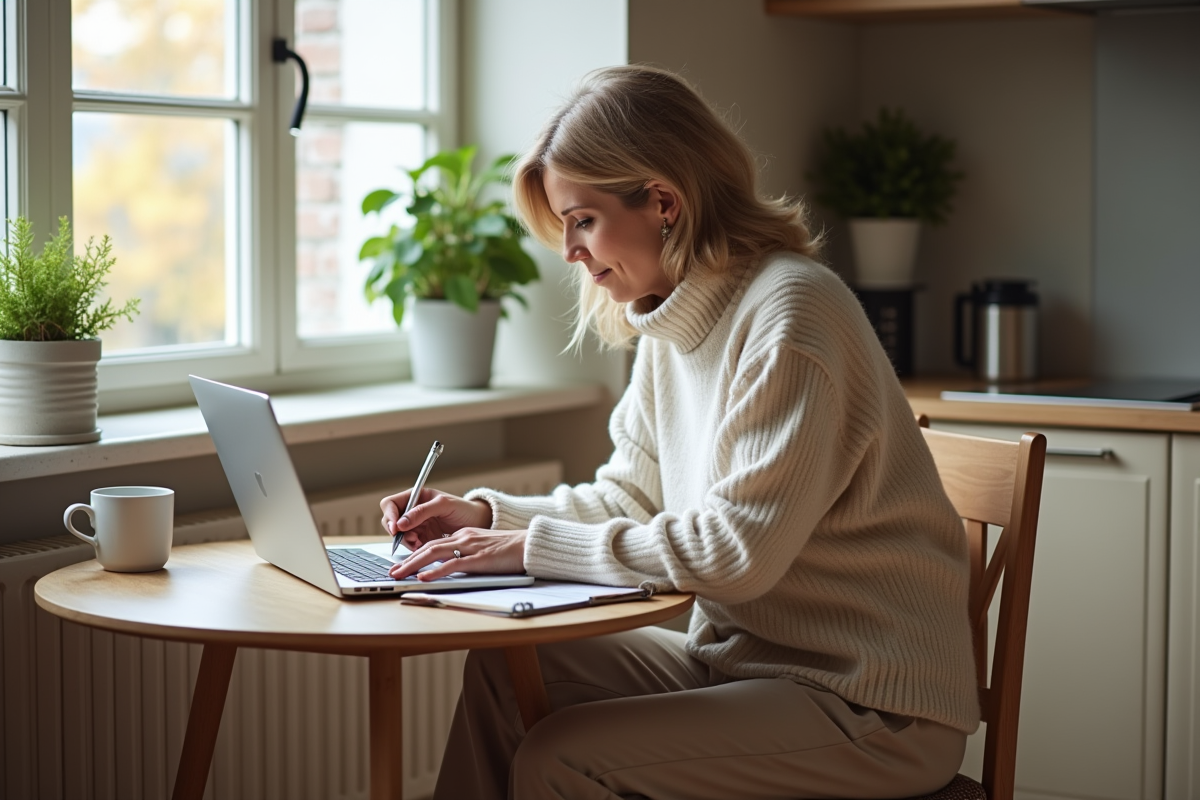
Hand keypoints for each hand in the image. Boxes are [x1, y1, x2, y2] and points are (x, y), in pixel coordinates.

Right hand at [379, 488, 491, 550]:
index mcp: (416, 497)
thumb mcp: (444, 505)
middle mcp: (413, 511)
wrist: (478, 523)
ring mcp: (417, 525)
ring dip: (406, 541)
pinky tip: (423, 547)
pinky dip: (414, 548)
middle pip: (391, 521)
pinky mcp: (423, 538)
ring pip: (399, 535)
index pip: (391, 504)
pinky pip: (410, 545)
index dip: (390, 515)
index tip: (396, 527)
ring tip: (419, 542)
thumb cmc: (464, 509)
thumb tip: (401, 523)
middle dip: (397, 531)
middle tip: (411, 537)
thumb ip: (422, 511)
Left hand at [389, 528, 527, 580]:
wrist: (529, 545)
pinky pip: (452, 564)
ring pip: (434, 554)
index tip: (402, 564)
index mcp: (463, 535)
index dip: (415, 554)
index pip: (433, 543)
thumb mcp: (483, 548)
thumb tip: (449, 566)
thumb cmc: (509, 550)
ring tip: (399, 575)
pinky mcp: (478, 559)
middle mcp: (463, 538)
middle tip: (392, 572)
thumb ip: (466, 554)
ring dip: (413, 565)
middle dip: (407, 560)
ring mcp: (469, 548)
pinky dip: (435, 571)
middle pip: (427, 547)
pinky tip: (424, 577)